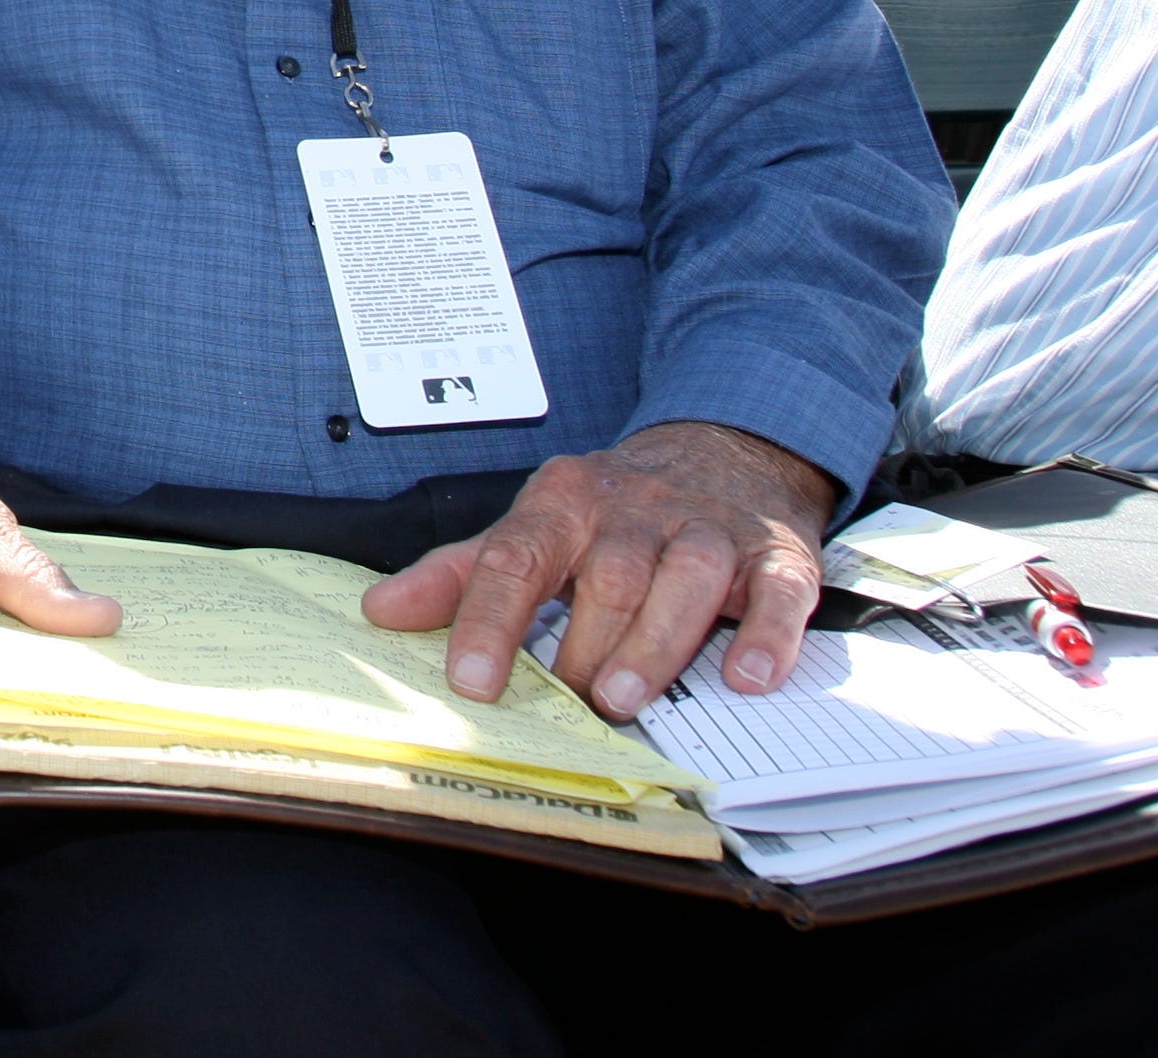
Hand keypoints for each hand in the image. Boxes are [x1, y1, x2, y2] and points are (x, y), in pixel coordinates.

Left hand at [362, 421, 834, 718]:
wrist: (721, 451)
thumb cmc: (614, 510)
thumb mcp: (533, 529)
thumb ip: (459, 574)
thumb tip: (380, 611)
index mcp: (562, 504)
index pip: (514, 558)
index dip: (488, 622)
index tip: (470, 682)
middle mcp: (634, 510)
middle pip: (607, 577)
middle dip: (586, 647)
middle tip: (570, 707)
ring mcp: (708, 528)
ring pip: (686, 577)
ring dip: (656, 642)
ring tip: (627, 697)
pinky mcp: (775, 552)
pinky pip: (777, 591)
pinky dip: (766, 634)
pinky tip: (747, 677)